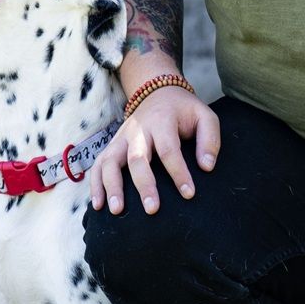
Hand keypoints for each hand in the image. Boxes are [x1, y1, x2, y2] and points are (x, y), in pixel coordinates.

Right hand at [89, 86, 219, 215]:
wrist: (156, 92)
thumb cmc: (183, 111)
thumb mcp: (204, 116)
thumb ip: (210, 140)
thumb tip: (207, 167)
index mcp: (162, 122)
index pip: (168, 149)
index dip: (178, 172)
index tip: (188, 194)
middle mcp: (137, 130)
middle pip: (137, 158)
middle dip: (144, 185)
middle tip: (152, 209)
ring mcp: (120, 138)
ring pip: (109, 161)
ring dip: (111, 186)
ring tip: (117, 211)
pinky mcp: (111, 146)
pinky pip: (97, 165)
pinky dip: (95, 185)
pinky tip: (98, 206)